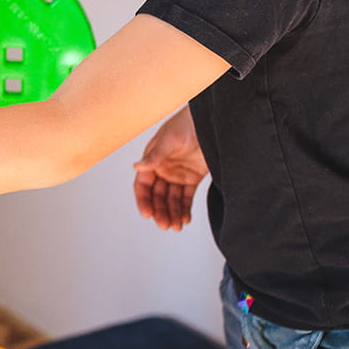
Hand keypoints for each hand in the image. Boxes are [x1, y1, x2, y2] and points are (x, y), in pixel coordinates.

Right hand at [133, 105, 207, 230]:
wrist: (212, 121)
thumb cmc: (187, 124)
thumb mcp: (170, 140)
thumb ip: (155, 156)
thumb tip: (136, 166)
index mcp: (153, 160)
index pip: (143, 185)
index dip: (143, 200)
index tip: (147, 214)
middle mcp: (163, 169)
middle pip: (157, 196)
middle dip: (160, 211)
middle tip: (165, 225)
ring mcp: (178, 174)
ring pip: (172, 199)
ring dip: (172, 213)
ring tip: (176, 227)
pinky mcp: (194, 177)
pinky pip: (187, 196)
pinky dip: (185, 208)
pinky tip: (185, 219)